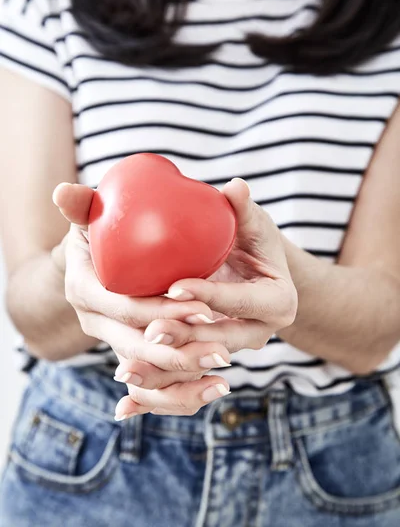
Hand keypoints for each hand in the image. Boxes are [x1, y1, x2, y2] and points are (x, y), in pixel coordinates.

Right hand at [52, 183, 230, 416]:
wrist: (101, 260)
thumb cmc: (103, 232)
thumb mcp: (95, 215)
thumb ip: (85, 205)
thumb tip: (61, 189)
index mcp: (84, 290)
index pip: (124, 308)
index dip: (161, 311)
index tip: (203, 306)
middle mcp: (94, 323)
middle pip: (137, 347)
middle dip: (180, 352)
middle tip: (222, 346)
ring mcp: (113, 341)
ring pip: (147, 374)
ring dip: (184, 378)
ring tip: (223, 375)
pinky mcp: (131, 354)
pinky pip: (154, 385)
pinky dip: (181, 394)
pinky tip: (215, 388)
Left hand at [113, 179, 296, 419]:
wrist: (253, 271)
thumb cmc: (251, 240)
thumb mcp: (252, 222)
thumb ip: (242, 208)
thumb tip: (235, 187)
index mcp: (277, 302)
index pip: (240, 301)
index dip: (210, 294)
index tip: (174, 287)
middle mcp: (258, 334)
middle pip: (218, 342)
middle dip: (183, 341)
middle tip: (148, 333)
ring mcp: (233, 351)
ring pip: (198, 370)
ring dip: (162, 374)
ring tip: (125, 371)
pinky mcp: (210, 361)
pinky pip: (183, 384)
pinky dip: (155, 396)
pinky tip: (123, 407)